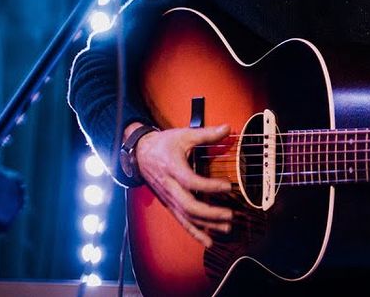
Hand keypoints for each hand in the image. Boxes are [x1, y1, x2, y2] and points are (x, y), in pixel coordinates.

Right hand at [132, 123, 234, 246]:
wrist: (139, 154)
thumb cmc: (163, 144)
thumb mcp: (183, 135)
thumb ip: (206, 134)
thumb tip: (228, 128)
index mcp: (172, 168)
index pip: (191, 181)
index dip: (209, 186)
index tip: (228, 186)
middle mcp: (169, 187)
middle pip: (188, 206)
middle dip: (210, 213)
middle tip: (230, 214)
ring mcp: (168, 198)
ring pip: (186, 217)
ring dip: (207, 225)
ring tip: (226, 229)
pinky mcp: (169, 205)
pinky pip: (182, 221)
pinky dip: (195, 233)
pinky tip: (209, 241)